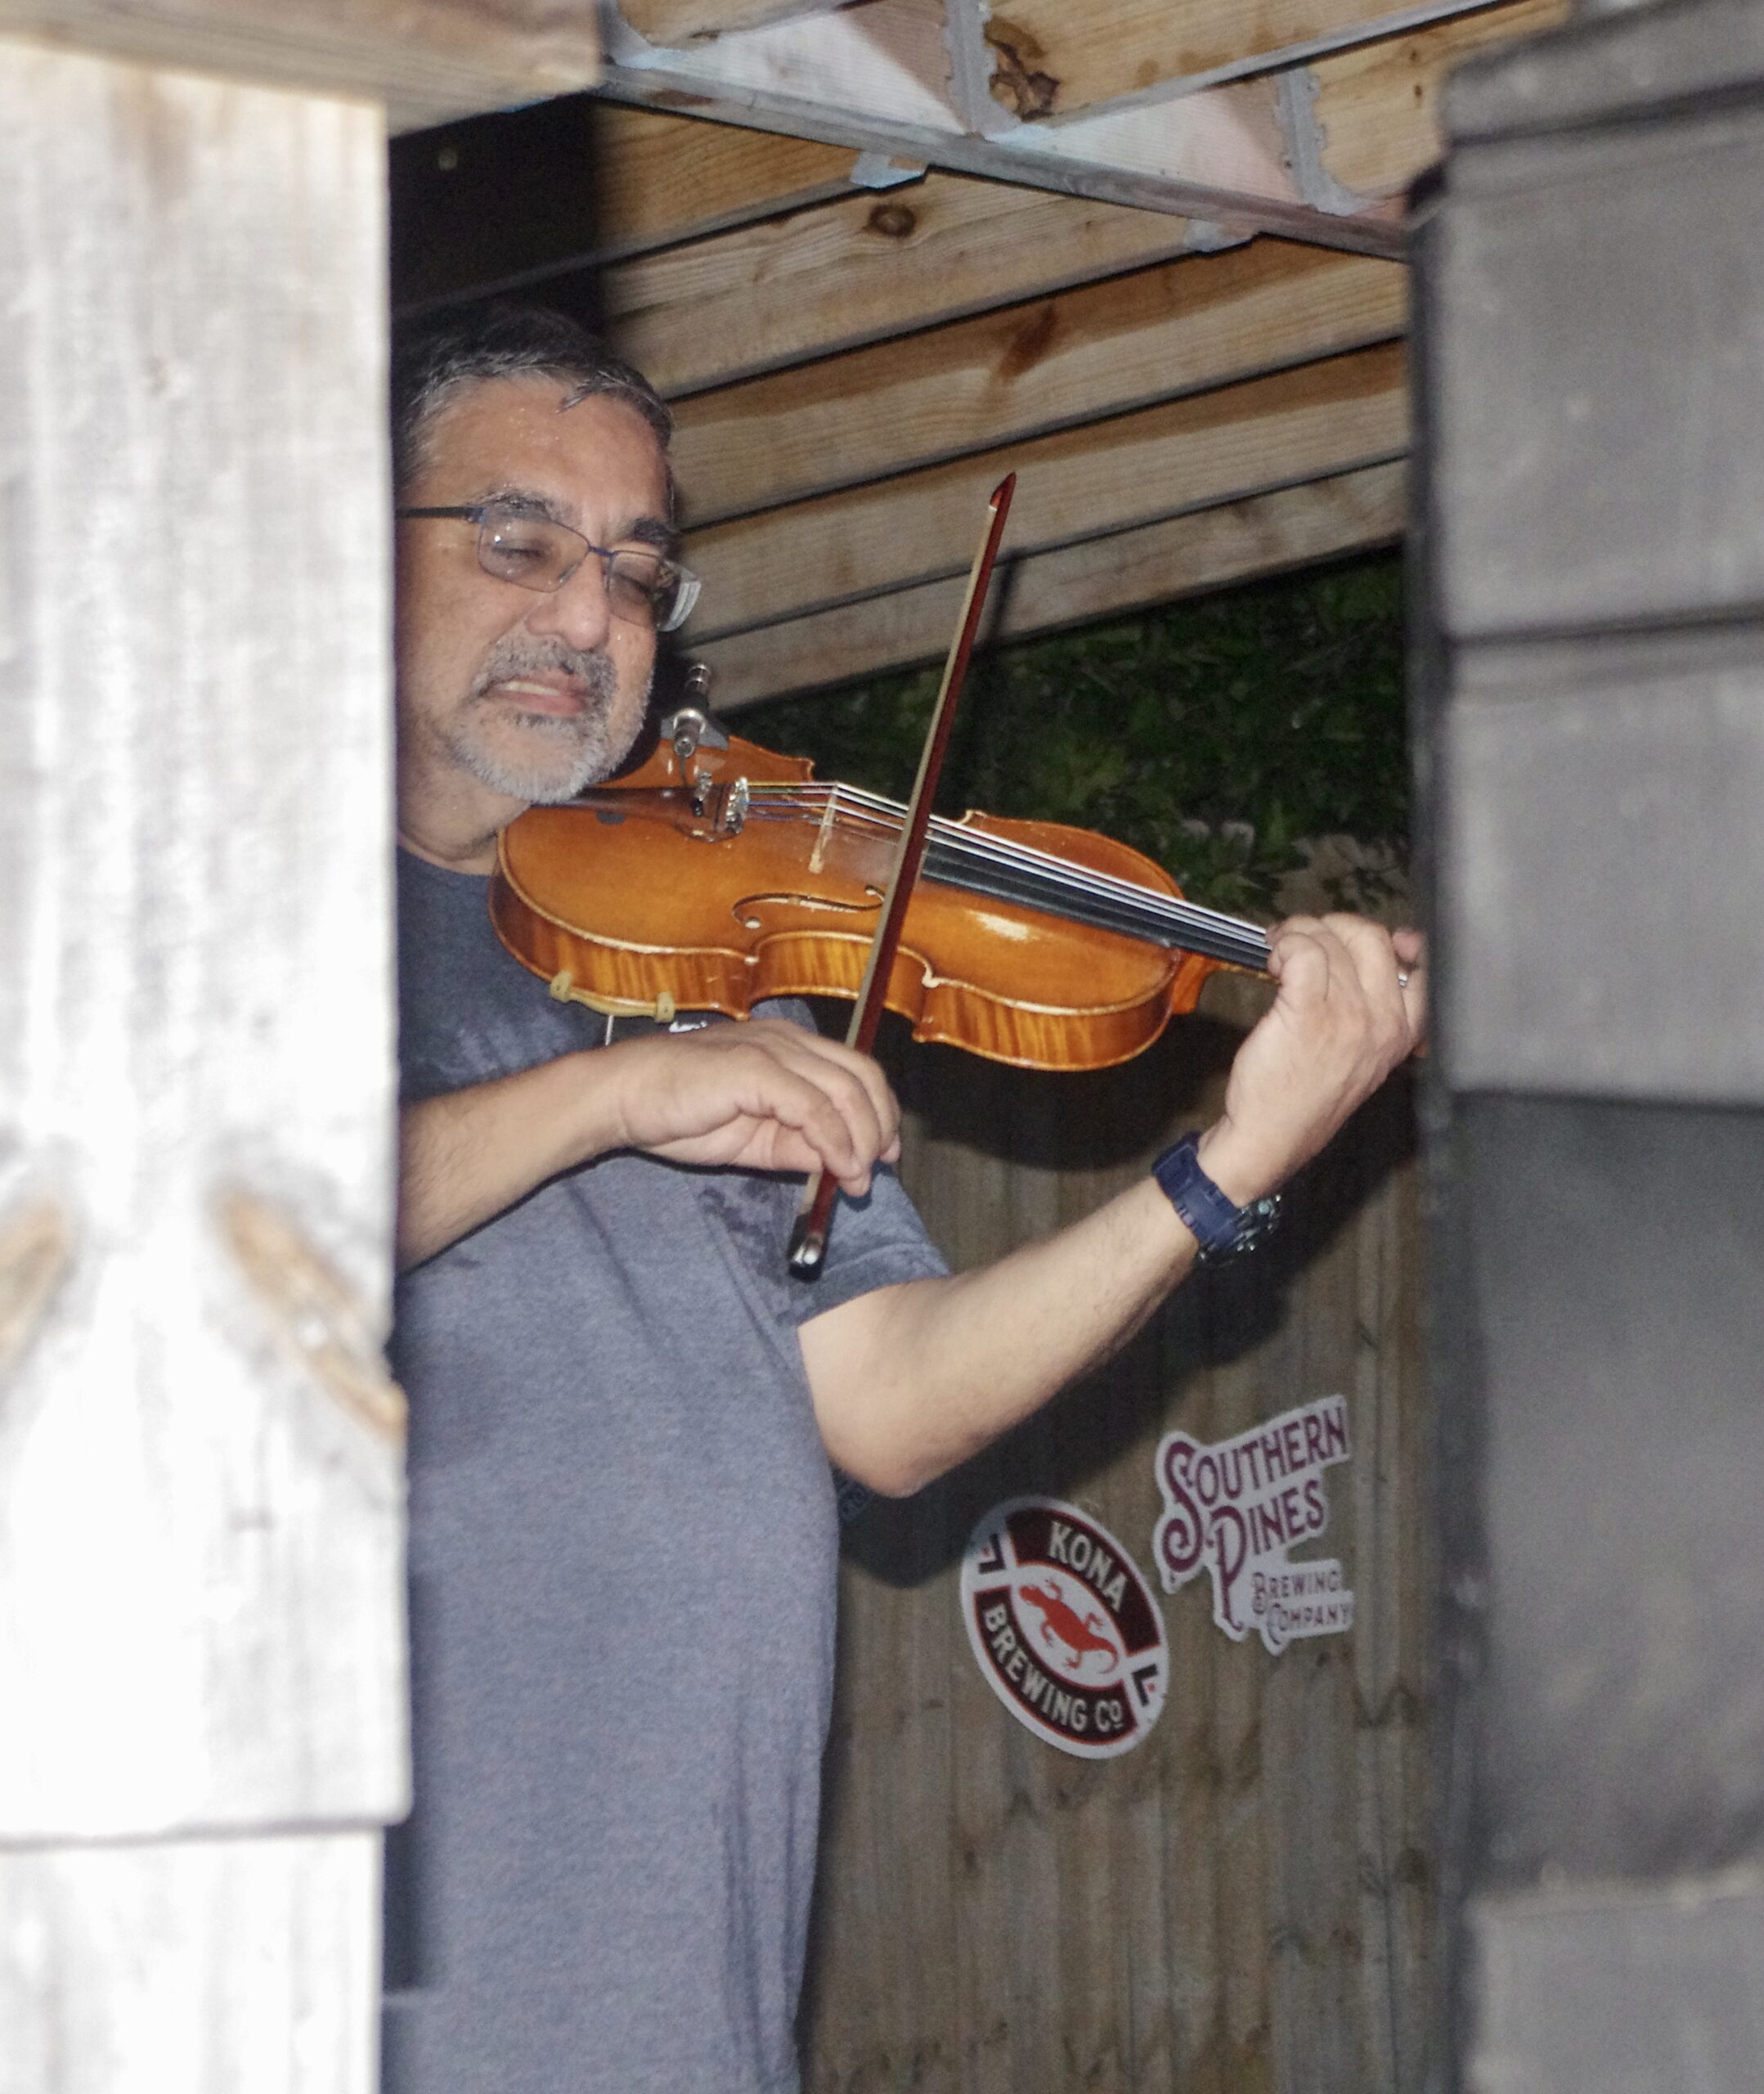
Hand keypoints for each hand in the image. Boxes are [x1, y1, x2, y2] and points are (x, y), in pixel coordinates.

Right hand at [599, 1018, 901, 1193]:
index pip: (855, 1071)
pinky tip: (837, 1168)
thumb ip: (798, 1144)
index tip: (883, 1154)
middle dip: (879, 1127)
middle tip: (875, 1170)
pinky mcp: (755, 1068)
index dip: (880, 1113)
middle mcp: (787, 1040)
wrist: (622, 1097)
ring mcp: (772, 1050)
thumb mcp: (754, 1139)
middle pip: (862, 1076)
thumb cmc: (678, 1113)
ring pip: (845, 1090)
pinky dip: (835, 1140)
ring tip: (856, 1178)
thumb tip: (844, 1164)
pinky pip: (814, 1107)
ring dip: (861, 1141)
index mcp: (788, 1047)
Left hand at [1197, 917, 1425, 1204]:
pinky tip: (1274, 959)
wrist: (1273, 1137)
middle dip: (1333, 926)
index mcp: (1402, 1032)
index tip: (1368, 941)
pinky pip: (1304, 952)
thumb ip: (1376, 1013)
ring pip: (1331, 941)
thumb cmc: (1308, 1095)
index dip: (1399, 942)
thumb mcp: (1364, 1058)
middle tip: (1304, 941)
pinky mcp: (1308, 1013)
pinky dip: (1286, 943)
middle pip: (1371, 937)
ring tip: (1280, 951)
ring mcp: (1348, 1016)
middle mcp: (1383, 1021)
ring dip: (1299, 933)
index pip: (1423, 969)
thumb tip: (1370, 959)